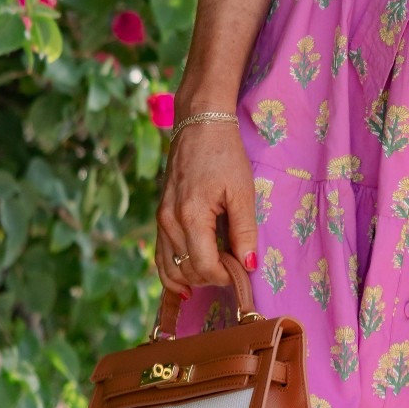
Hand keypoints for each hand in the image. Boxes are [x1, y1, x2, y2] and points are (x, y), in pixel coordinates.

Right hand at [154, 121, 257, 298]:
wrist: (200, 124)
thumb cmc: (225, 154)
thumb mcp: (242, 190)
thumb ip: (244, 230)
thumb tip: (249, 265)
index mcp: (191, 216)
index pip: (204, 265)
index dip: (225, 276)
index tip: (243, 271)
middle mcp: (169, 221)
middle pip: (187, 269)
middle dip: (211, 277)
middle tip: (234, 268)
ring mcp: (160, 219)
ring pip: (169, 267)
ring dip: (193, 278)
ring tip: (215, 275)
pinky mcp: (160, 215)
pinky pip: (161, 254)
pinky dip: (173, 271)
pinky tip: (186, 283)